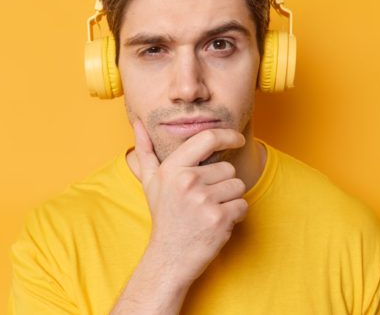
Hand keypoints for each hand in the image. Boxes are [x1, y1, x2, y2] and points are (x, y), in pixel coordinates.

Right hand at [132, 119, 248, 285]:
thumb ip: (145, 151)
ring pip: (238, 187)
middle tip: (203, 202)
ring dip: (230, 200)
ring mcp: (203, 200)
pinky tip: (217, 223)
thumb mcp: (151, 182)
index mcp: (173, 169)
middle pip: (228, 169)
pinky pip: (242, 205)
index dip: (228, 136)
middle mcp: (187, 181)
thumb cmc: (164, 216)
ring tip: (209, 212)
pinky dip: (236, 215)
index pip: (207, 139)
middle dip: (222, 184)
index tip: (238, 139)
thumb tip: (137, 123)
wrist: (170, 257)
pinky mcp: (219, 218)